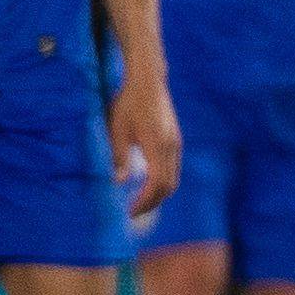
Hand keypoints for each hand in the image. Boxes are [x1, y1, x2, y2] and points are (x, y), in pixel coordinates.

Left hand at [111, 66, 181, 217]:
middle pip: (169, 185)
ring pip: (173, 178)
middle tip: (134, 212)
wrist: (148, 81)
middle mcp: (172, 147)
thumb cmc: (128, 103)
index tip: (130, 211)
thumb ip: (119, 156)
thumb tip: (119, 181)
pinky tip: (148, 183)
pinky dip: (162, 181)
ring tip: (141, 201)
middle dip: (152, 202)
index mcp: (158, 146)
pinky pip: (173, 168)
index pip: (156, 183)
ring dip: (159, 193)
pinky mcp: (175, 139)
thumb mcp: (117, 129)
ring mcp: (176, 143)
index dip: (144, 200)